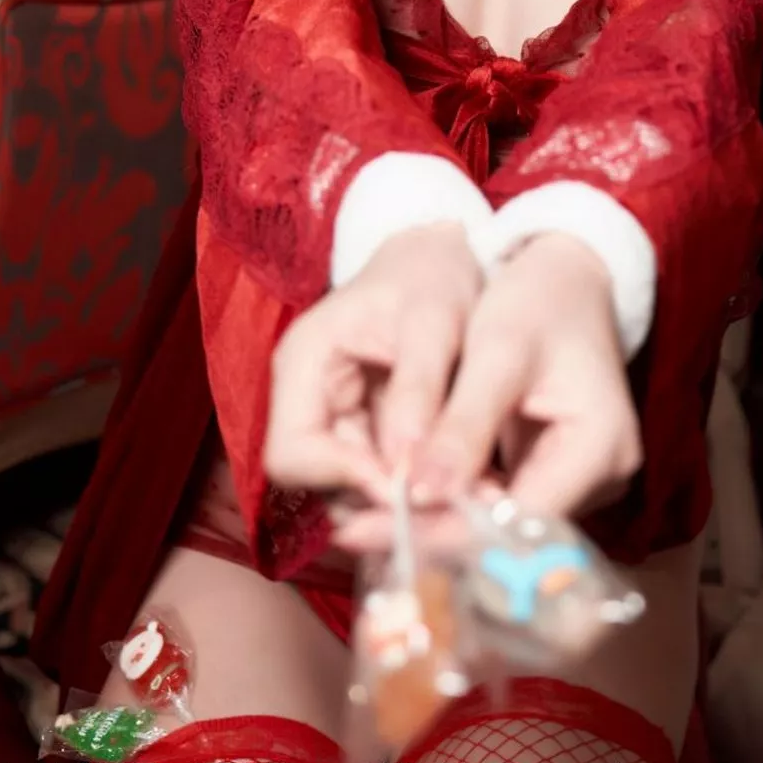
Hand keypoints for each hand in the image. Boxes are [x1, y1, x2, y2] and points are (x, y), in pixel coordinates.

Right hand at [262, 222, 483, 506]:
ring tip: (472, 496)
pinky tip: (468, 482)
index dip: (343, 479)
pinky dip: (421, 486)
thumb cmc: (431, 275)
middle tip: (454, 505)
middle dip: (383, 499)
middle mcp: (307, 399)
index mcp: (304, 363)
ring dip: (408, 499)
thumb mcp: (435, 320)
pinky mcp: (365, 432)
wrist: (439, 257)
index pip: (290, 454)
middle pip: (321, 483)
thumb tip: (404, 467)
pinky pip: (383, 477)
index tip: (409, 487)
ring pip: (354, 490)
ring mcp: (333, 418)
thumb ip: (418, 388)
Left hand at [333, 232, 642, 548]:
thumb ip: (463, 425)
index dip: (446, 530)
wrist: (568, 275)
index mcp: (599, 447)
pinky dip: (453, 501)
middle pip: (509, 532)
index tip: (375, 526)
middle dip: (432, 532)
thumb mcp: (497, 351)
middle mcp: (601, 478)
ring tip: (362, 518)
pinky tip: (399, 497)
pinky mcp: (556, 473)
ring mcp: (582, 481)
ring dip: (437, 522)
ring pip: (501, 524)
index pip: (518, 520)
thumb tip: (418, 492)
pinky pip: (502, 502)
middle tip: (352, 530)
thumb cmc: (538, 300)